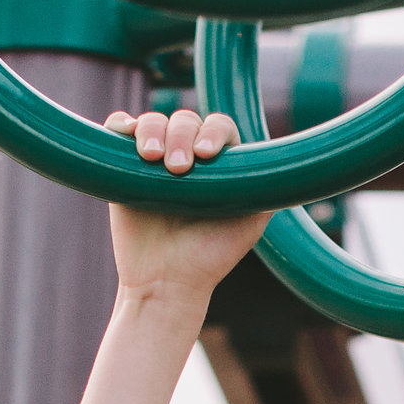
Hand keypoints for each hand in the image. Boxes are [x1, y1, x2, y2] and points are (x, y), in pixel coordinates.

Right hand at [102, 111, 270, 303]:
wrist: (166, 283)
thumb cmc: (210, 257)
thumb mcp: (251, 222)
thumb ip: (266, 189)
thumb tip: (284, 160)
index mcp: (220, 163)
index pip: (219, 127)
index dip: (213, 132)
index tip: (205, 156)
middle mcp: (188, 156)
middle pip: (185, 120)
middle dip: (181, 136)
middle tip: (177, 170)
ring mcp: (154, 159)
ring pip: (152, 121)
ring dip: (151, 130)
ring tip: (150, 158)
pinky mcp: (122, 166)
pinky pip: (119, 128)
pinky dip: (120, 124)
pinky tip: (125, 135)